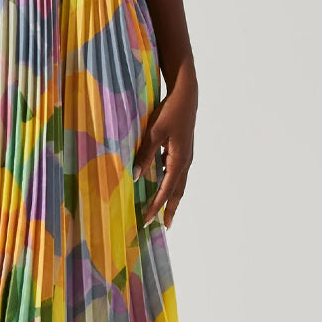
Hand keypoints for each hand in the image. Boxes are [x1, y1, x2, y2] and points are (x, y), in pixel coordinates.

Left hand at [133, 77, 196, 228]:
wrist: (185, 96)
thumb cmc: (170, 112)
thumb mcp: (154, 132)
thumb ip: (145, 154)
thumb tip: (135, 176)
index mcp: (179, 160)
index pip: (166, 190)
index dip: (156, 205)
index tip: (147, 220)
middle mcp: (185, 161)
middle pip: (178, 191)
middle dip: (169, 208)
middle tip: (164, 225)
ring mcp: (186, 155)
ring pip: (178, 182)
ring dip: (171, 196)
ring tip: (164, 209)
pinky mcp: (183, 148)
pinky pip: (176, 171)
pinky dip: (170, 181)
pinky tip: (161, 180)